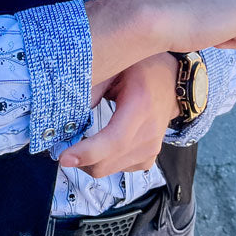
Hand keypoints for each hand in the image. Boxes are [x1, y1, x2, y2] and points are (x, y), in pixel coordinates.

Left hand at [59, 53, 179, 178]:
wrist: (174, 82)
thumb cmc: (144, 69)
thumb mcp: (119, 65)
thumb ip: (96, 85)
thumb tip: (69, 106)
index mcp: (140, 107)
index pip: (114, 140)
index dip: (88, 152)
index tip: (64, 157)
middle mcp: (148, 133)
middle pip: (108, 162)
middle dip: (80, 161)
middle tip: (61, 148)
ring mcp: (151, 149)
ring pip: (110, 170)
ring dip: (90, 163)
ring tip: (79, 144)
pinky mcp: (148, 158)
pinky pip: (119, 169)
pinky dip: (104, 162)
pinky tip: (99, 146)